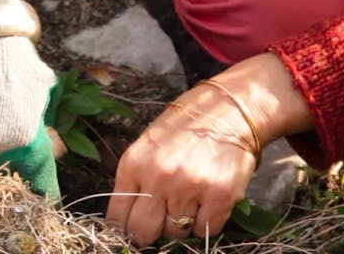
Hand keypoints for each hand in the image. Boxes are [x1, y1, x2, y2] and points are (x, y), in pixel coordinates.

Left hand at [105, 53, 312, 245]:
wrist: (226, 110)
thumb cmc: (183, 129)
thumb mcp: (146, 148)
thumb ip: (135, 183)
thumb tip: (126, 222)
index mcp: (133, 165)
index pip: (117, 219)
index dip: (125, 231)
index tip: (133, 231)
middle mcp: (158, 178)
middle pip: (142, 233)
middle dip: (150, 233)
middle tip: (162, 219)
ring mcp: (189, 188)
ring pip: (175, 233)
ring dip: (182, 223)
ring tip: (190, 197)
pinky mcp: (219, 196)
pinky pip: (205, 230)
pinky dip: (207, 221)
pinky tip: (208, 199)